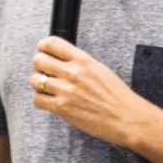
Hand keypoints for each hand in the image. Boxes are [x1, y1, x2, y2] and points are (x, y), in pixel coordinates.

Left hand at [30, 36, 153, 146]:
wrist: (127, 119)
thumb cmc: (117, 96)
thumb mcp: (99, 69)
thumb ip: (79, 62)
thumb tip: (60, 59)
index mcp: (83, 60)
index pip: (51, 43)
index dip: (43, 47)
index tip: (43, 51)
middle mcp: (72, 72)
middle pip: (38, 60)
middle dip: (40, 67)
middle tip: (46, 73)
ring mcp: (66, 90)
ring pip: (35, 81)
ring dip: (40, 85)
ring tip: (50, 89)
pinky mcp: (62, 108)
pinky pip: (37, 100)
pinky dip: (42, 101)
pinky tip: (52, 102)